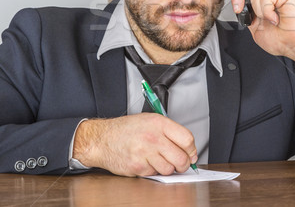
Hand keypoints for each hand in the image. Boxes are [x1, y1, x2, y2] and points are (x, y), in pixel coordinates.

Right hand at [72, 114, 197, 176]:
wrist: (102, 139)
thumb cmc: (126, 130)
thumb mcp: (149, 121)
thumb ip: (170, 132)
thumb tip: (188, 149)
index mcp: (159, 123)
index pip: (187, 139)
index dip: (191, 150)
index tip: (190, 154)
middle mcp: (153, 137)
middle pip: (181, 158)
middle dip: (183, 164)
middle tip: (179, 163)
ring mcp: (145, 153)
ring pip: (169, 169)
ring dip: (167, 168)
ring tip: (158, 160)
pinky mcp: (138, 167)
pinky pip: (154, 174)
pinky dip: (152, 171)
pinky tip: (145, 162)